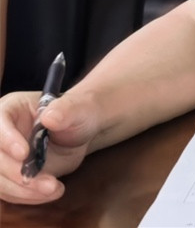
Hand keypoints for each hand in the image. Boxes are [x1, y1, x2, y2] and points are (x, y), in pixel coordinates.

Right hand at [0, 89, 99, 203]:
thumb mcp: (77, 108)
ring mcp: (2, 157)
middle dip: (17, 173)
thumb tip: (50, 117)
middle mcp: (0, 134)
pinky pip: (8, 191)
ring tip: (53, 189)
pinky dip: (27, 196)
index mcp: (9, 109)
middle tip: (47, 182)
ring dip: (23, 190)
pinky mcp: (7, 176)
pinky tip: (50, 192)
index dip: (7, 141)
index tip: (24, 154)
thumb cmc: (77, 113)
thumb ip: (66, 110)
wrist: (78, 132)